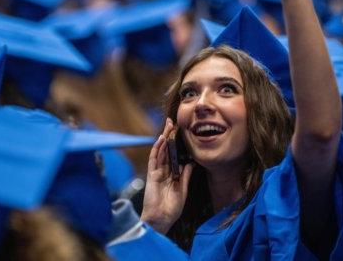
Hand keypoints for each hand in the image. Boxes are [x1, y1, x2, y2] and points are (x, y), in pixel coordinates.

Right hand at [140, 118, 193, 233]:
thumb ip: (185, 176)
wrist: (160, 220)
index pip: (174, 155)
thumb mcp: (182, 190)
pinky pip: (154, 159)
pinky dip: (157, 149)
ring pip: (161, 151)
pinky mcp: (152, 175)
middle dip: (169, 136)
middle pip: (166, 150)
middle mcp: (163, 171)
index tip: (181, 132)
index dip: (176, 144)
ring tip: (168, 126)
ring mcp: (157, 172)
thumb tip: (191, 163)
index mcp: (171, 174)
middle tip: (173, 122)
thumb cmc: (170, 208)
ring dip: (164, 138)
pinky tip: (161, 139)